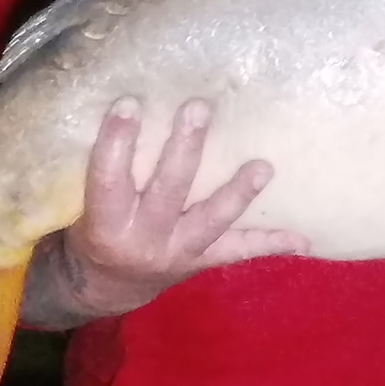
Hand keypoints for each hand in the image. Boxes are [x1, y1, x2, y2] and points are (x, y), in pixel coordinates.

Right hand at [51, 96, 310, 320]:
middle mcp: (144, 238)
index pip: (108, 179)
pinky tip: (304, 240)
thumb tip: (117, 99)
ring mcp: (178, 251)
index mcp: (105, 222)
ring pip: (212, 220)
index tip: (129, 101)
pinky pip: (240, 251)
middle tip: (198, 107)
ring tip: (264, 167)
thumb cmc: (91, 227)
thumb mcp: (80, 202)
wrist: (105, 287)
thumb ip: (101, 165)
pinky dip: (272, 243)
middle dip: (184, 149)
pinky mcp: (203, 261)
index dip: (116, 142)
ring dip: (239, 193)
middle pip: (168, 191)